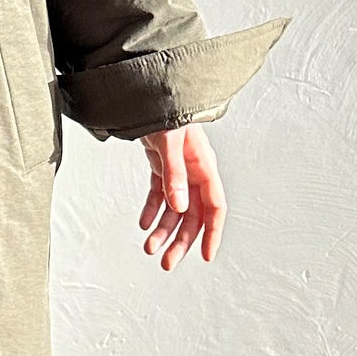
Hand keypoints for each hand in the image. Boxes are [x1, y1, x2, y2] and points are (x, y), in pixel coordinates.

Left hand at [138, 124, 225, 270]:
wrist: (147, 93)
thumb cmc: (164, 110)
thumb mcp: (169, 142)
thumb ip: (174, 174)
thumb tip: (180, 206)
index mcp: (204, 166)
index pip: (214, 207)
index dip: (212, 233)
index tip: (205, 256)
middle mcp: (194, 171)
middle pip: (192, 215)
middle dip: (181, 240)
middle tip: (166, 262)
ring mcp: (179, 169)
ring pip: (175, 209)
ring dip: (163, 230)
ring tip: (149, 248)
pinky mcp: (162, 166)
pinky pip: (160, 195)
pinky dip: (152, 210)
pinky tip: (143, 224)